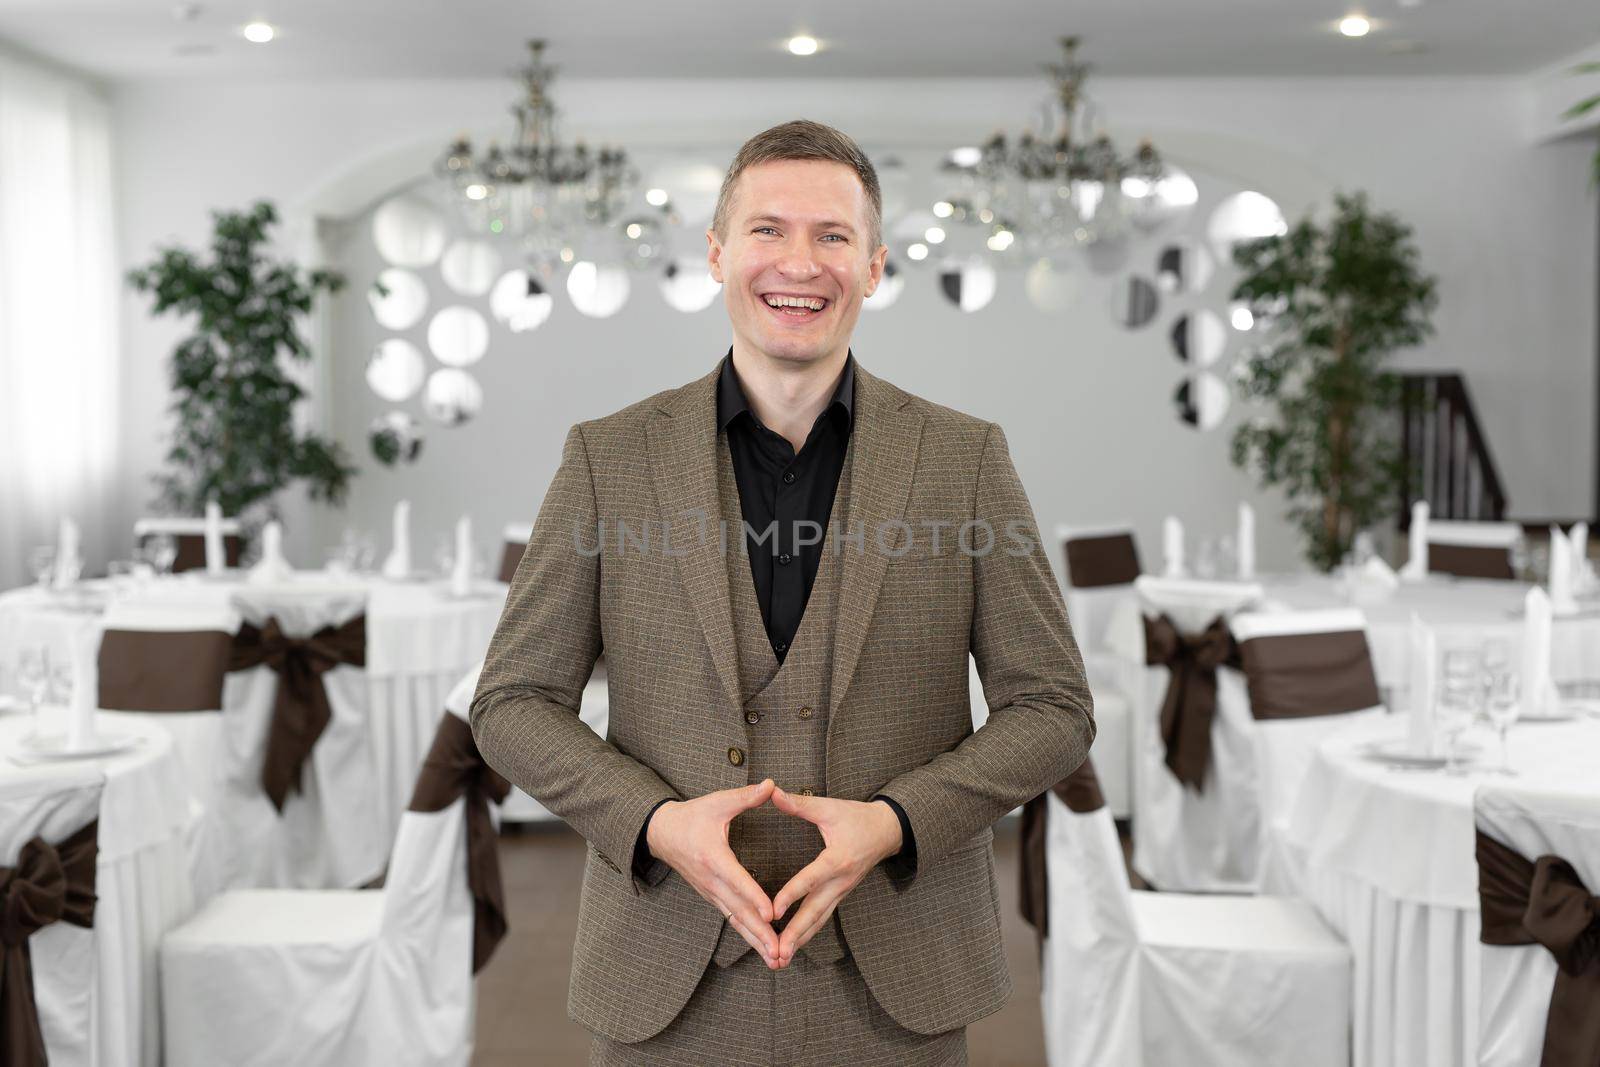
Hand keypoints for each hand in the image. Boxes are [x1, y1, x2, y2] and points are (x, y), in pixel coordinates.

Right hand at [646, 778, 781, 967]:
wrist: (661, 833)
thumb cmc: (692, 816)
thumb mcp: (717, 802)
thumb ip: (746, 796)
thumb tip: (771, 784)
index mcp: (713, 857)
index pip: (737, 880)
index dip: (754, 897)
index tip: (771, 914)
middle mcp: (711, 880)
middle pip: (738, 911)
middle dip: (760, 933)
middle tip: (779, 952)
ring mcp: (710, 892)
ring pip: (736, 921)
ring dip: (755, 941)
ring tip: (776, 960)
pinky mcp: (712, 897)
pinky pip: (732, 919)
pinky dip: (747, 934)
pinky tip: (763, 948)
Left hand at [769, 787, 903, 966]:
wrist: (888, 831)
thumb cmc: (857, 817)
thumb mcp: (830, 807)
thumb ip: (800, 804)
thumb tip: (771, 792)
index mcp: (837, 859)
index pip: (811, 879)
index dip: (791, 895)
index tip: (772, 911)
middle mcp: (841, 881)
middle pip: (816, 912)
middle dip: (795, 933)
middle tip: (776, 952)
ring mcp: (842, 891)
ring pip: (819, 921)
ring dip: (800, 940)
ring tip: (780, 959)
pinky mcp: (840, 895)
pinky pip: (823, 918)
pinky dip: (807, 933)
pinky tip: (793, 946)